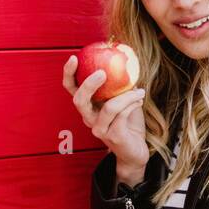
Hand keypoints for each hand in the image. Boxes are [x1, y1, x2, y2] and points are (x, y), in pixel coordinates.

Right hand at [62, 54, 149, 170]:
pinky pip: (122, 116)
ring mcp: (100, 129)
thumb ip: (121, 83)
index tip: (74, 58)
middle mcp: (89, 119)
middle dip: (89, 84)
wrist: (136, 150)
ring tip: (139, 90)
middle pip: (79, 100)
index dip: (69, 74)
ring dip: (126, 95)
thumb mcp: (125, 99)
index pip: (71, 89)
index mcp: (88, 107)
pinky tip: (140, 99)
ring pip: (109, 107)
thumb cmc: (129, 123)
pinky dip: (132, 104)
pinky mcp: (113, 137)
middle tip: (102, 72)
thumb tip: (126, 60)